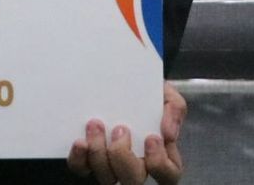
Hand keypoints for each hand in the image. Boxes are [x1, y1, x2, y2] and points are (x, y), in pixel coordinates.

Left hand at [66, 81, 186, 184]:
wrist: (120, 79)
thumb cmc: (146, 93)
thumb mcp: (166, 94)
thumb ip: (174, 109)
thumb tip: (168, 133)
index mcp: (159, 154)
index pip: (168, 175)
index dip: (160, 164)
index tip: (151, 138)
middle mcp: (135, 165)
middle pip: (133, 180)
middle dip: (123, 156)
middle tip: (119, 128)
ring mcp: (110, 165)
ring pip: (107, 178)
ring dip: (99, 153)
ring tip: (95, 125)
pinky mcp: (88, 159)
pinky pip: (82, 169)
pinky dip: (79, 159)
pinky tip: (80, 142)